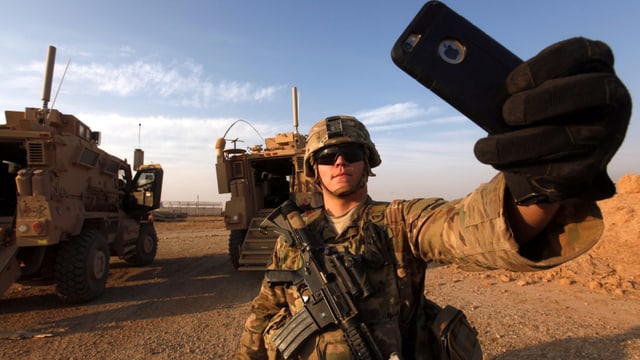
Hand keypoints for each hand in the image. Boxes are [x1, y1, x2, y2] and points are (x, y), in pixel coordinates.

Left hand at [474, 37, 630, 203]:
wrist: (565, 146)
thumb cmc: (540, 103)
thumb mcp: (535, 86)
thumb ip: (517, 85)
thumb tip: (476, 92)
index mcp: (595, 63)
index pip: (580, 52)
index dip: (544, 66)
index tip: (512, 83)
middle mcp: (611, 95)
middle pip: (583, 92)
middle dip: (537, 104)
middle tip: (505, 114)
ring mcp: (607, 132)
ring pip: (564, 138)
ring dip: (517, 146)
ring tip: (483, 149)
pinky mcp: (593, 165)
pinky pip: (559, 168)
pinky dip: (523, 166)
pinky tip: (500, 162)